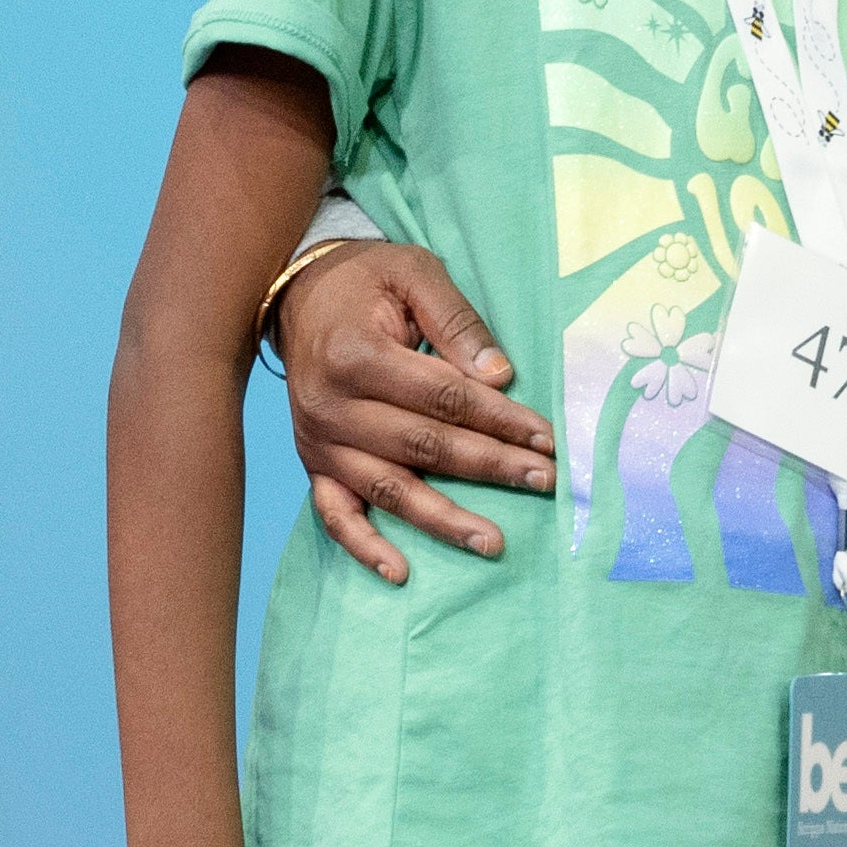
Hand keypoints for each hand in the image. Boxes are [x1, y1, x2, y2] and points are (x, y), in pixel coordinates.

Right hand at [278, 244, 556, 578]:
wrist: (300, 294)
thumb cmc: (368, 282)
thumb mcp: (415, 273)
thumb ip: (457, 320)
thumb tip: (499, 376)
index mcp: (356, 357)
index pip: (442, 398)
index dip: (499, 418)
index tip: (546, 436)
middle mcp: (331, 407)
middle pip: (423, 447)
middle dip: (490, 466)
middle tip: (544, 481)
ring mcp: (318, 442)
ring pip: (388, 489)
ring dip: (442, 520)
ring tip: (492, 542)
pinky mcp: (313, 464)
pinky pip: (335, 514)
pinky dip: (364, 547)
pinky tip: (400, 572)